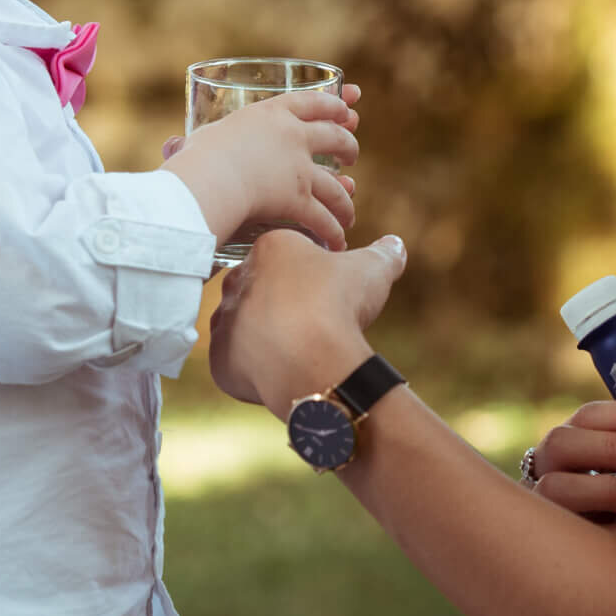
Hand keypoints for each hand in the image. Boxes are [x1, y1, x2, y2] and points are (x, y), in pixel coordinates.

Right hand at [163, 83, 359, 251]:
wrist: (207, 179)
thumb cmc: (195, 157)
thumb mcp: (200, 139)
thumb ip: (194, 143)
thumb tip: (171, 146)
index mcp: (272, 114)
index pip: (312, 102)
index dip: (334, 105)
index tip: (347, 108)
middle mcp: (293, 136)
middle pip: (334, 136)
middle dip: (348, 145)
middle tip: (352, 154)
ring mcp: (300, 168)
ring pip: (336, 184)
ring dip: (345, 199)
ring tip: (348, 210)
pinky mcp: (299, 198)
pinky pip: (324, 217)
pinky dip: (333, 231)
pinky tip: (337, 241)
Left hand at [209, 230, 406, 407]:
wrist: (314, 358)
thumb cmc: (339, 305)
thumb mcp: (373, 269)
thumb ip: (383, 252)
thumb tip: (394, 244)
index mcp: (269, 249)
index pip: (285, 255)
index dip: (310, 273)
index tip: (329, 291)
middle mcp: (237, 281)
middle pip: (260, 289)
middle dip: (283, 303)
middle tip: (314, 321)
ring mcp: (225, 321)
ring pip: (244, 325)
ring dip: (266, 335)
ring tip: (300, 349)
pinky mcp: (220, 360)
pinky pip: (235, 363)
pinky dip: (256, 368)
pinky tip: (283, 371)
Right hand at [526, 399, 615, 547]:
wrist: (589, 564)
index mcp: (568, 446)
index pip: (587, 417)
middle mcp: (545, 471)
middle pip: (560, 443)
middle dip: (613, 446)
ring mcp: (543, 508)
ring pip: (554, 487)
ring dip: (606, 489)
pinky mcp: (551, 545)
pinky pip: (574, 537)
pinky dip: (614, 534)